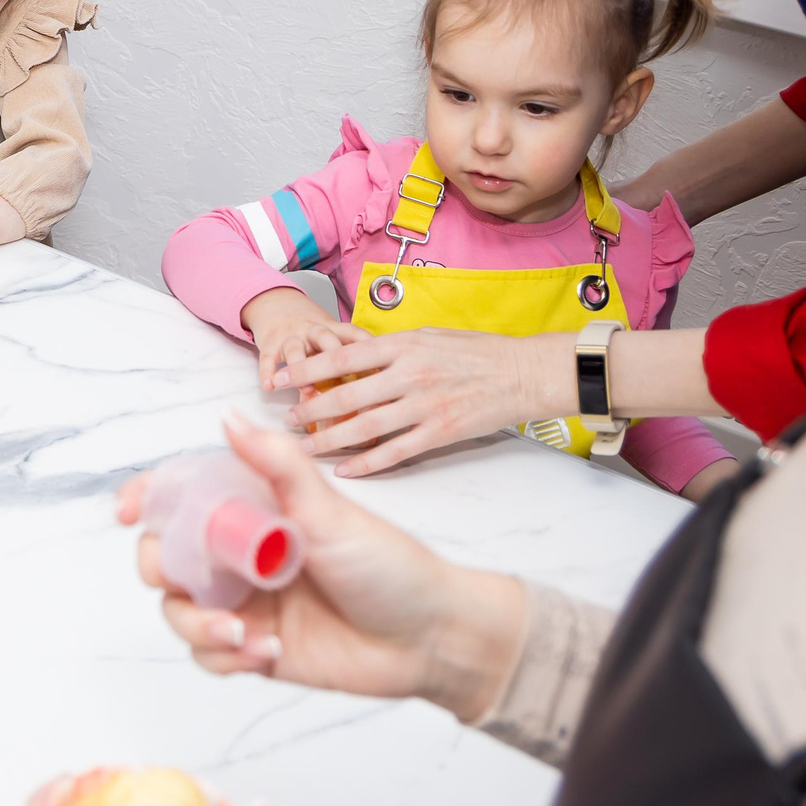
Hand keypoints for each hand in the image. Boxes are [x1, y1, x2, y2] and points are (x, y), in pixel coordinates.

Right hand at [121, 415, 526, 720]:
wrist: (429, 639)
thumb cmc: (389, 565)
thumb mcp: (330, 510)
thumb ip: (278, 466)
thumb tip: (228, 417)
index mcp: (253, 511)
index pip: (182, 498)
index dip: (146, 500)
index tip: (129, 511)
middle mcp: (240, 555)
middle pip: (164, 557)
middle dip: (163, 569)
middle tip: (188, 579)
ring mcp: (244, 603)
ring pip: (178, 611)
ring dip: (197, 624)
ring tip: (243, 634)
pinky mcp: (253, 649)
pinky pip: (208, 654)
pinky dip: (225, 656)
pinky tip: (267, 652)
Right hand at [241, 287, 362, 387]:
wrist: (275, 303)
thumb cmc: (310, 329)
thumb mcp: (330, 335)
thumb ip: (346, 357)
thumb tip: (372, 389)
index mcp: (332, 328)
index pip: (352, 332)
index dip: (366, 345)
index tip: (379, 363)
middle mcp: (312, 330)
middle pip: (324, 338)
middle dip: (333, 356)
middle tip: (345, 377)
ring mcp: (290, 336)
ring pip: (295, 349)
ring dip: (300, 369)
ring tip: (306, 390)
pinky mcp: (270, 344)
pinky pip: (267, 358)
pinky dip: (268, 372)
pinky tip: (269, 386)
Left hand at [282, 327, 565, 476]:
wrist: (524, 372)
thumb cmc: (476, 351)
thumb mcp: (428, 335)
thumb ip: (390, 348)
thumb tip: (351, 353)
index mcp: (403, 345)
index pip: (341, 357)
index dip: (305, 368)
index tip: (280, 377)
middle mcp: (410, 374)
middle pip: (345, 395)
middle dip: (310, 408)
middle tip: (287, 419)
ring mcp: (425, 406)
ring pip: (364, 427)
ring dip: (329, 439)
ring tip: (304, 446)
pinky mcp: (441, 433)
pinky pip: (395, 452)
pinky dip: (366, 463)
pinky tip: (345, 470)